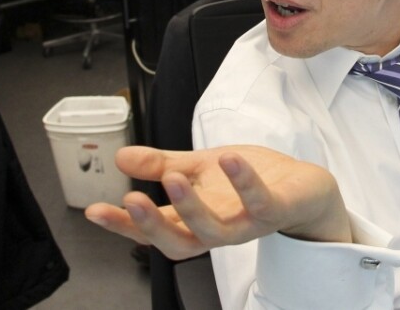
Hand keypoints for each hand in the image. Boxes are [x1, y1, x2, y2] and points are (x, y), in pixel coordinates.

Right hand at [85, 145, 351, 260]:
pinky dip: (244, 181)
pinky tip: (230, 158)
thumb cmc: (253, 180)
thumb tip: (120, 158)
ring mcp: (247, 223)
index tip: (94, 210)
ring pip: (214, 230)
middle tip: (128, 201)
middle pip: (177, 241)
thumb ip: (163, 165)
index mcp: (196, 219)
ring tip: (172, 177)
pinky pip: (259, 200)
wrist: (305, 186)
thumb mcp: (201, 167)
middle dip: (151, 225)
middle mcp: (219, 229)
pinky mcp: (276, 209)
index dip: (124, 224)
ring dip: (191, 206)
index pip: (154, 229)